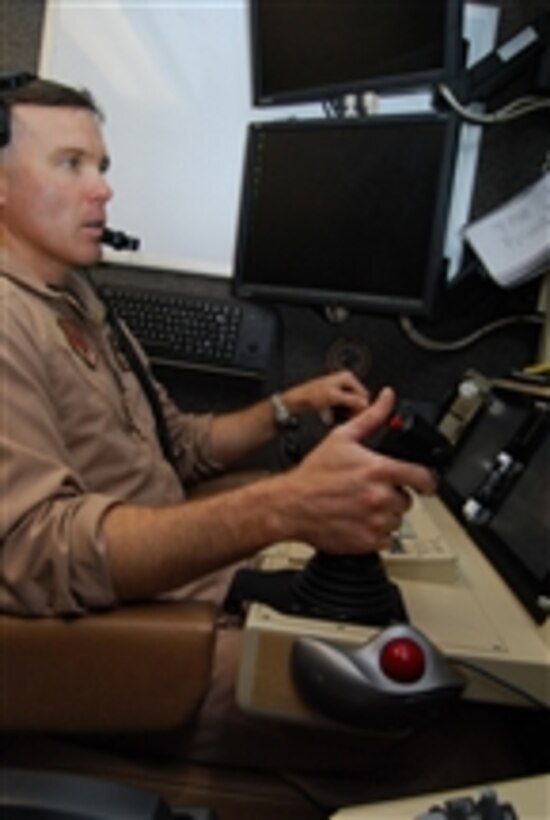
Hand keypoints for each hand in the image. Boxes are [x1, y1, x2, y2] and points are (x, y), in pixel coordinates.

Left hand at [281, 369, 368, 422]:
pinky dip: (340, 411)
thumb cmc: (311, 396)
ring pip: (351, 404)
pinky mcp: (335, 395)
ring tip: (337, 416)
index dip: (361, 406)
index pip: (364, 394)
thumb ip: (351, 400)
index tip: (356, 415)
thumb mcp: (334, 398)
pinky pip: (343, 406)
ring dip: (346, 412)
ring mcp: (340, 388)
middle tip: (346, 417)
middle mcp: (345, 380)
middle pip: (358, 399)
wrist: (297, 400)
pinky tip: (334, 415)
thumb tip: (365, 404)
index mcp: (347, 377)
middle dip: (353, 409)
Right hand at [282, 387, 436, 554]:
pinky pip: (386, 540)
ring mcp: (374, 521)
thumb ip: (371, 417)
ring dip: (385, 515)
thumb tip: (387, 399)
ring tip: (363, 506)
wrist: (291, 505)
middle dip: (394, 495)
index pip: (422, 477)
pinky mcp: (367, 541)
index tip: (424, 483)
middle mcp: (380, 497)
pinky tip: (359, 521)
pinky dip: (376, 533)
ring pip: (397, 520)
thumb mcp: (341, 437)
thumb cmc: (313, 474)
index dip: (426, 480)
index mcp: (378, 470)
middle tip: (373, 491)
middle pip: (407, 500)